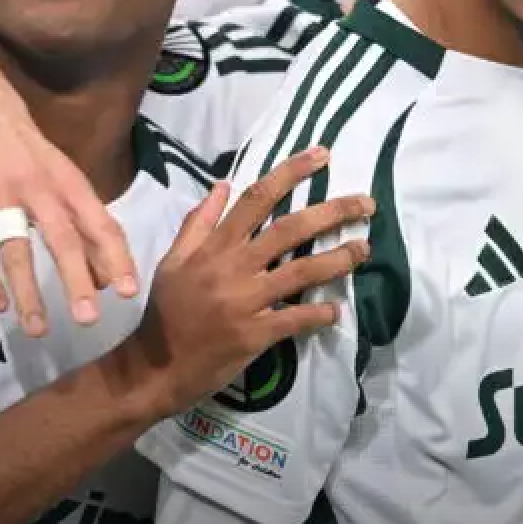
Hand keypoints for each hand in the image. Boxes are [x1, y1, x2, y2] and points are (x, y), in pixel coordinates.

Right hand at [0, 0, 136, 331]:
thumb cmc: (31, 155)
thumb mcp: (65, 180)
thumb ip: (86, 226)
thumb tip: (107, 278)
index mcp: (70, 184)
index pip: (100, 224)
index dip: (116, 258)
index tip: (128, 292)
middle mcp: (39, 188)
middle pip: (62, 239)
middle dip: (77, 281)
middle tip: (88, 318)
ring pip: (15, 249)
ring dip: (28, 292)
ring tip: (38, 327)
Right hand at [127, 145, 373, 417]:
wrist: (154, 367)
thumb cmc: (166, 312)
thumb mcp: (172, 261)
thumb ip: (198, 223)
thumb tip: (223, 186)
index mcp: (214, 247)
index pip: (257, 198)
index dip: (291, 173)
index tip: (322, 156)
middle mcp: (232, 267)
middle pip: (290, 229)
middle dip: (332, 212)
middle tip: (367, 204)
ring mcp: (245, 301)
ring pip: (301, 271)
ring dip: (338, 259)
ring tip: (364, 249)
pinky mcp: (254, 335)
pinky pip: (296, 318)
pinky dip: (321, 313)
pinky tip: (337, 310)